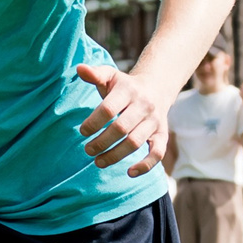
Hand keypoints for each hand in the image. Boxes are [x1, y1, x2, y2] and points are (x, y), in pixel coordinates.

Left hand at [74, 62, 172, 176]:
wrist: (157, 87)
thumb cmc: (125, 86)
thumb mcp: (110, 76)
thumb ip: (94, 74)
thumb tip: (79, 68)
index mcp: (128, 90)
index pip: (109, 108)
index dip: (94, 122)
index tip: (82, 132)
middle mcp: (144, 105)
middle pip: (120, 128)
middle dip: (101, 142)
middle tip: (88, 150)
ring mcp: (154, 121)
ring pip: (135, 142)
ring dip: (115, 155)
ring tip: (98, 162)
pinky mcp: (162, 134)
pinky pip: (157, 153)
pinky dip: (145, 165)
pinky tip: (129, 173)